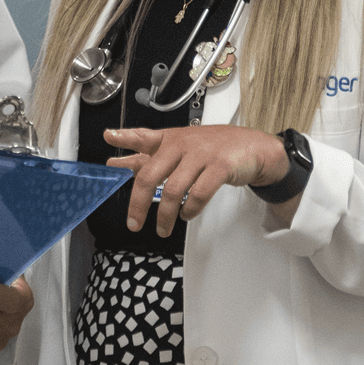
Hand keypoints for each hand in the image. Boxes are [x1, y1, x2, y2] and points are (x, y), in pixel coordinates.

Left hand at [104, 124, 289, 237]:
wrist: (255, 148)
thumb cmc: (215, 148)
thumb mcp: (182, 147)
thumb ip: (151, 155)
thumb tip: (122, 163)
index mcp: (171, 139)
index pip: (144, 136)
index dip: (125, 138)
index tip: (108, 136)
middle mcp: (183, 144)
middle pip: (152, 173)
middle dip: (139, 202)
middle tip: (133, 223)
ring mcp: (202, 154)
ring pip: (174, 189)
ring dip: (166, 214)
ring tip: (162, 228)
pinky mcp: (220, 166)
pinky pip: (199, 193)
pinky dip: (190, 209)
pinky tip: (187, 215)